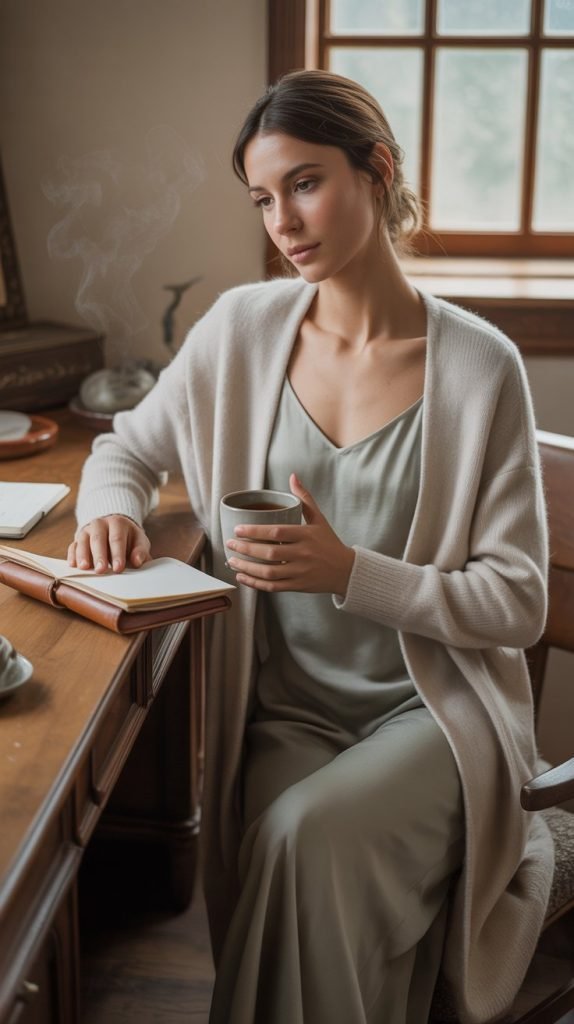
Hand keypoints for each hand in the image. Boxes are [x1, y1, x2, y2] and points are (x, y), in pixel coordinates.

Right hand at [67, 515, 151, 573]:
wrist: (115, 528)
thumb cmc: (129, 538)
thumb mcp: (139, 541)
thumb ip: (140, 551)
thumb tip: (137, 561)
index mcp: (117, 523)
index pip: (117, 539)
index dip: (117, 554)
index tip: (118, 568)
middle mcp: (100, 524)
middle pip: (98, 539)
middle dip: (99, 555)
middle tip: (101, 570)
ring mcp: (87, 530)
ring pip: (83, 541)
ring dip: (83, 555)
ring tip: (84, 568)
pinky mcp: (78, 539)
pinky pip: (73, 546)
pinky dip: (72, 555)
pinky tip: (73, 565)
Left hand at [226, 473, 354, 595]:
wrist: (346, 570)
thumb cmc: (329, 542)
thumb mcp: (319, 519)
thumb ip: (304, 498)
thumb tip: (293, 477)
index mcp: (306, 535)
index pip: (276, 533)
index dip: (255, 531)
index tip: (238, 529)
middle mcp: (303, 554)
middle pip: (269, 553)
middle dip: (246, 549)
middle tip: (229, 544)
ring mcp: (300, 572)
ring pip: (268, 572)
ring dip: (247, 567)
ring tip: (232, 560)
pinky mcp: (298, 586)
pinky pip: (273, 586)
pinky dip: (255, 583)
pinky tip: (242, 576)